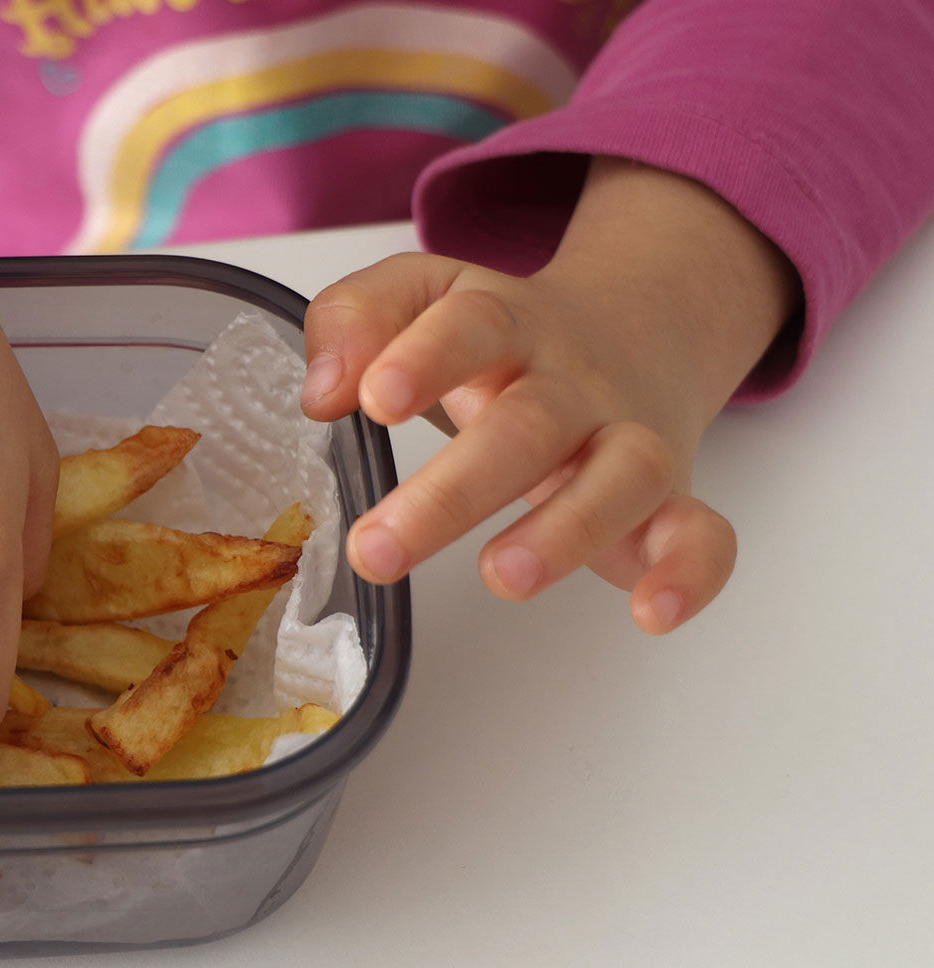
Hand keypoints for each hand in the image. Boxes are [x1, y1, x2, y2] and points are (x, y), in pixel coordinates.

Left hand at [301, 158, 796, 632]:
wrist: (637, 328)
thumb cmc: (500, 338)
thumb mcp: (424, 295)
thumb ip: (356, 319)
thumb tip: (323, 392)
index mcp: (506, 327)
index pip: (472, 326)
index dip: (427, 357)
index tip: (374, 400)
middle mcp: (573, 385)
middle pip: (529, 426)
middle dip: (453, 492)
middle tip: (378, 548)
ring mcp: (628, 442)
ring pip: (622, 476)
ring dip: (567, 530)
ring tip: (501, 576)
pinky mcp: (670, 503)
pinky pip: (703, 533)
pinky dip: (690, 573)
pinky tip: (651, 613)